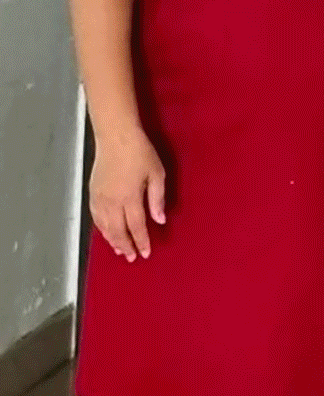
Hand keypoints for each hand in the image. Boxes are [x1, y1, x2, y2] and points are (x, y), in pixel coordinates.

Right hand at [89, 129, 166, 260]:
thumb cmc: (141, 153)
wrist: (116, 137)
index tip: (146, 253)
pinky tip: (106, 233)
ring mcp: (99, 197)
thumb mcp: (157, 174)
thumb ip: (157, 199)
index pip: (136, 226)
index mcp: (130, 197)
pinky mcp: (92, 192)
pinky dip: (101, 228)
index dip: (141, 241)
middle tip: (132, 258)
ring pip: (104, 225)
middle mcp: (112, 201)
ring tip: (120, 250)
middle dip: (126, 245)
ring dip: (112, 240)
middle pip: (118, 230)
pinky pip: (95, 216)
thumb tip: (159, 220)